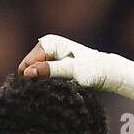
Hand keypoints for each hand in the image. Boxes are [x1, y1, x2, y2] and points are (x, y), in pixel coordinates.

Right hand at [17, 34, 133, 102]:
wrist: (106, 72)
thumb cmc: (91, 70)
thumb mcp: (70, 71)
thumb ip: (48, 71)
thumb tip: (27, 72)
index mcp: (48, 43)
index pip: (27, 63)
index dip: (31, 78)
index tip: (41, 90)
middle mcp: (46, 46)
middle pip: (29, 68)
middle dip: (36, 80)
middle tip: (51, 90)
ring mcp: (49, 55)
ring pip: (36, 73)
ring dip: (43, 83)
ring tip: (56, 88)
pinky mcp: (53, 63)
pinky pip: (43, 75)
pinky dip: (48, 83)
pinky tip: (58, 87)